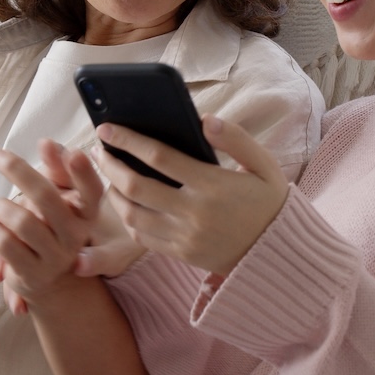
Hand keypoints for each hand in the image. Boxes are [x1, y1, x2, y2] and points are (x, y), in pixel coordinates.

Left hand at [0, 140, 145, 314]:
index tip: (73, 152)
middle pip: (46, 197)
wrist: (51, 282)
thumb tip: (48, 142)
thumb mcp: (56, 199)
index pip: (93, 191)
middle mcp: (75, 236)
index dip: (84, 173)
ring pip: (22, 221)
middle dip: (17, 169)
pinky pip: (6, 244)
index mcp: (86, 214)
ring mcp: (55, 257)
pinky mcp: (33, 274)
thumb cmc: (49, 229)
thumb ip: (55, 169)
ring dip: (0, 207)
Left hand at [92, 116, 288, 277]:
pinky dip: (127, 218)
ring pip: (132, 214)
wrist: (277, 253)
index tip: (107, 128)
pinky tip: (125, 201)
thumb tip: (205, 120)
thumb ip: (236, 139)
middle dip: (110, 165)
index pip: (159, 157)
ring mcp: (185, 237)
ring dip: (113, 192)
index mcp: (213, 185)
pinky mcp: (181, 254)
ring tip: (109, 174)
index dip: (128, 141)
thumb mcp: (264, 165)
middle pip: (136, 186)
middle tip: (97, 150)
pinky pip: (142, 237)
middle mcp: (194, 213)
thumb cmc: (268, 202)